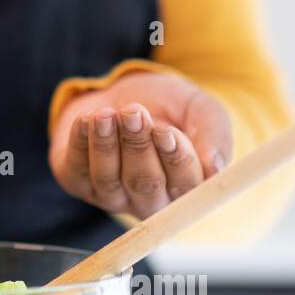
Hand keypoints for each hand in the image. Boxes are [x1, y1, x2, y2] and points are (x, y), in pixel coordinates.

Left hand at [48, 71, 232, 218]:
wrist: (124, 93)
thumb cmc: (169, 107)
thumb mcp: (200, 110)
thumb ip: (213, 134)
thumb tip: (217, 168)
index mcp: (184, 188)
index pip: (184, 185)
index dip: (176, 160)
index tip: (167, 132)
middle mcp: (147, 201)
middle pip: (144, 183)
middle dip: (138, 146)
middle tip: (134, 113)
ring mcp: (110, 195)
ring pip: (108, 178)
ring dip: (106, 144)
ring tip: (106, 114)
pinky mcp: (77, 181)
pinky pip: (77, 168)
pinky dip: (81, 142)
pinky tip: (87, 119)